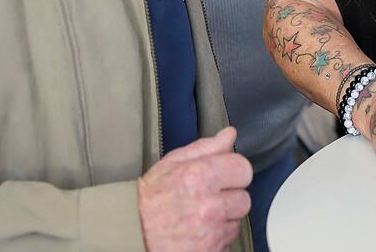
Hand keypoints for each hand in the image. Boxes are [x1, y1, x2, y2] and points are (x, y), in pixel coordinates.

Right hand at [136, 126, 251, 251]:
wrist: (131, 233)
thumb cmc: (149, 200)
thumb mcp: (172, 163)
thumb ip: (205, 148)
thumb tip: (229, 135)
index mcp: (200, 176)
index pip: (243, 169)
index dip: (234, 172)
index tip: (225, 176)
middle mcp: (208, 206)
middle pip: (244, 199)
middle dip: (229, 198)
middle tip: (207, 199)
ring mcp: (211, 233)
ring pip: (237, 223)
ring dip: (223, 220)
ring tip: (199, 217)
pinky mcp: (210, 251)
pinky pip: (228, 243)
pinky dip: (217, 239)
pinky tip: (198, 233)